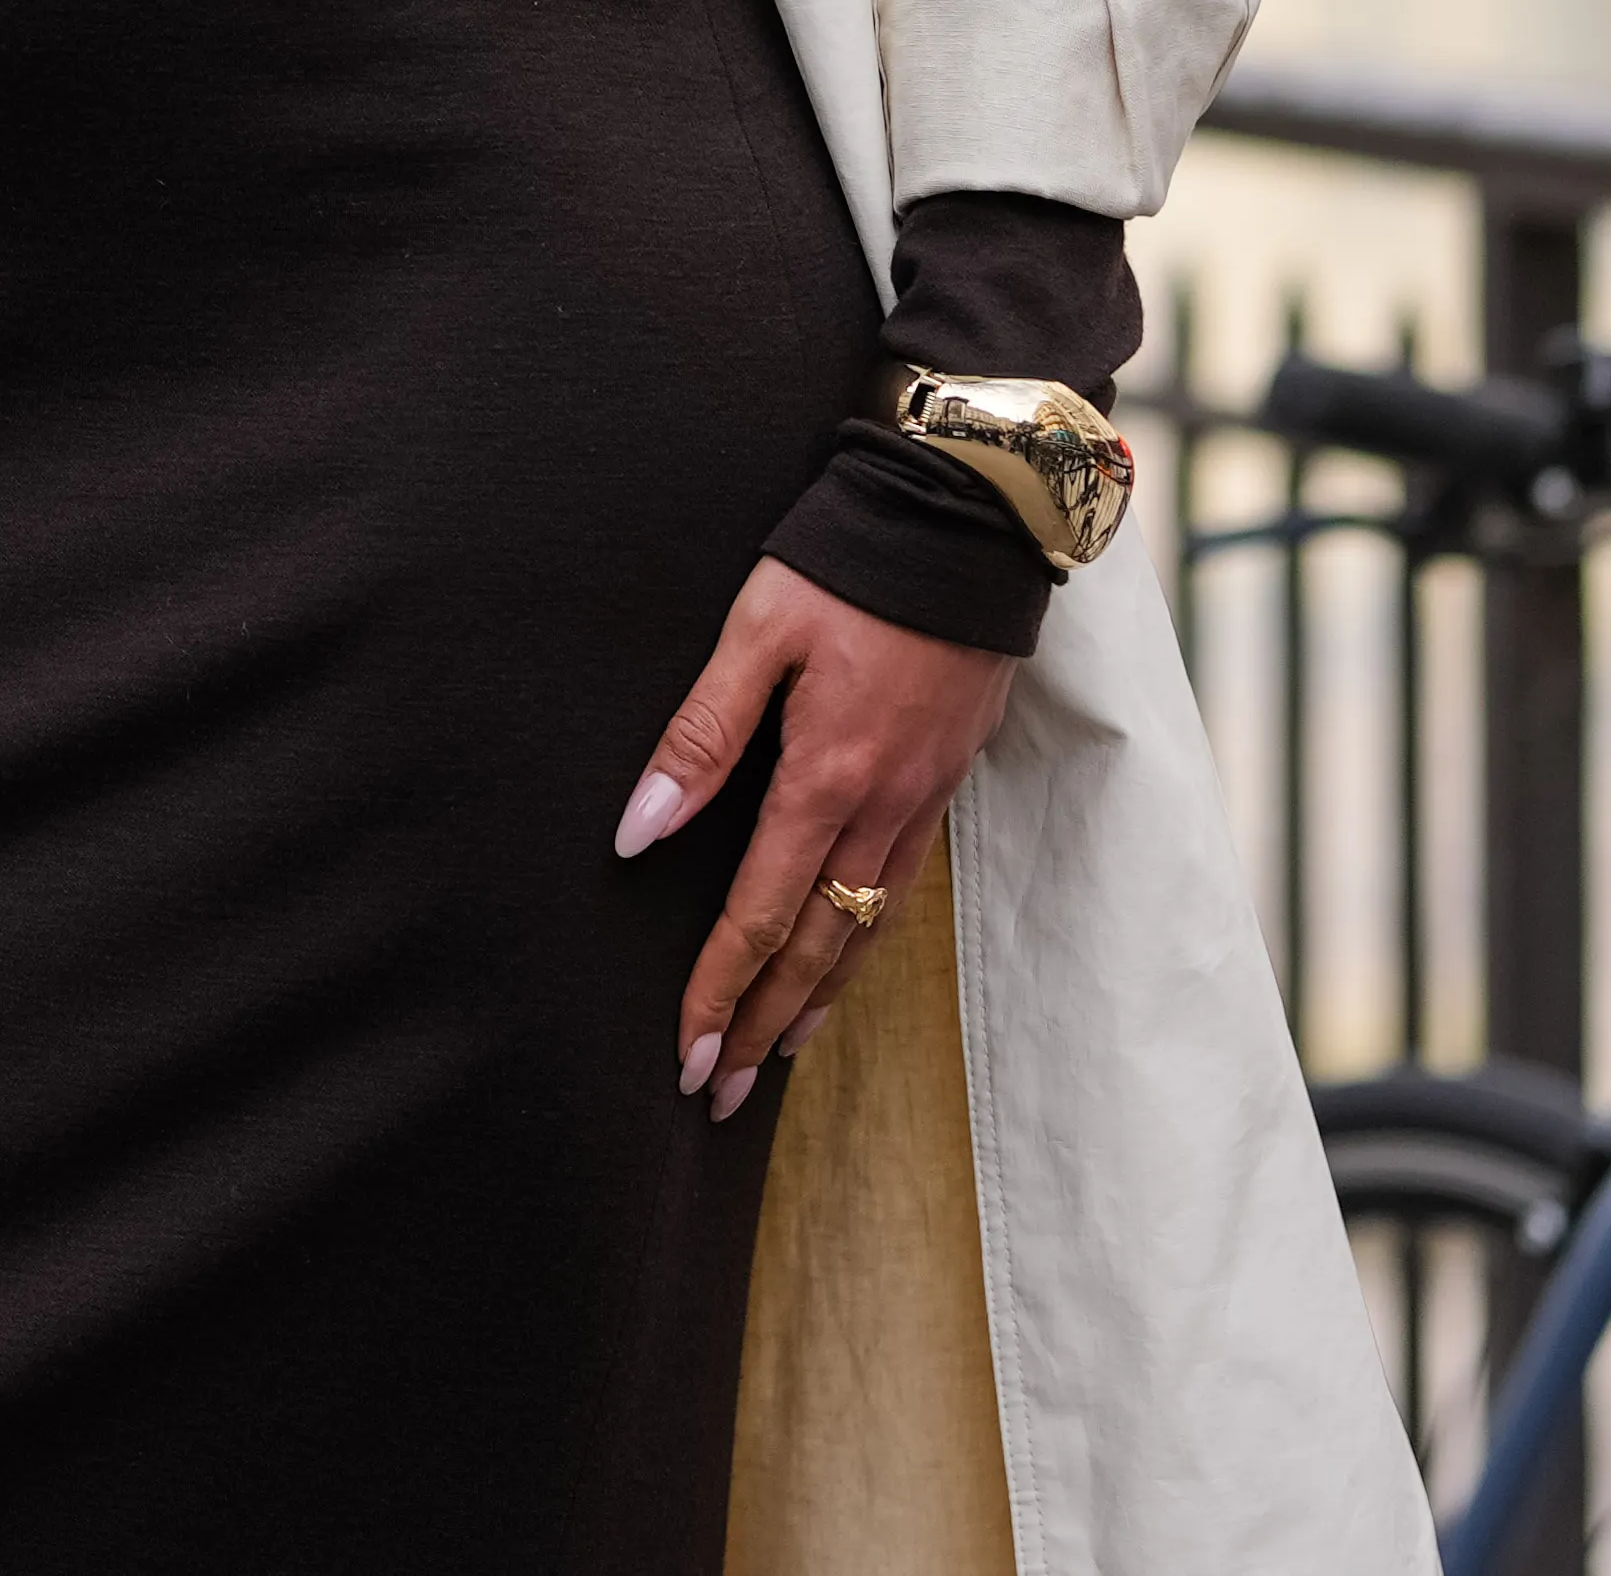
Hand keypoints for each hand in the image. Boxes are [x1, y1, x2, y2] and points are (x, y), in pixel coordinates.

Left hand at [620, 558, 1019, 1117]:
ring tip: (777, 1055)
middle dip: (762, 1024)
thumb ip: (700, 731)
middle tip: (717, 1093)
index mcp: (825, 774)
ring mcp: (923, 796)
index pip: (761, 912)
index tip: (688, 1052)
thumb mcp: (756, 627)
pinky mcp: (948, 778)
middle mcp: (882, 803)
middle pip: (818, 945)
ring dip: (818, 998)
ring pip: (869, 927)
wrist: (971, 518)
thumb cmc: (851, 560)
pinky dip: (870, 943)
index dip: (721, 988)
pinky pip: (905, 887)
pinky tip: (849, 961)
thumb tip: (639, 828)